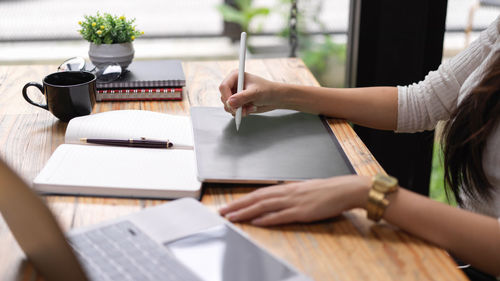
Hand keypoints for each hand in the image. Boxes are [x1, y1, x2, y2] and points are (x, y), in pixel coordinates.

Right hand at [219, 70, 283, 115]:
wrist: (275, 98)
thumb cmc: (268, 90)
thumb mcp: (255, 93)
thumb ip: (242, 97)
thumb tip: (230, 102)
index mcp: (236, 76)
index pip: (223, 87)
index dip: (226, 97)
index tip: (232, 105)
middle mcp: (234, 85)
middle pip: (224, 98)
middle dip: (234, 106)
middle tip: (243, 109)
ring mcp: (236, 95)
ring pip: (228, 106)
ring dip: (239, 110)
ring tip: (250, 108)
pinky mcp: (238, 103)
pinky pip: (233, 111)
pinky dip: (241, 113)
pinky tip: (250, 109)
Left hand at [219, 175, 370, 225]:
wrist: (343, 189)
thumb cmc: (325, 191)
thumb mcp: (303, 190)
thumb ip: (288, 195)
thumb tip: (274, 201)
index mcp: (285, 188)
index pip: (258, 194)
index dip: (241, 200)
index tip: (228, 205)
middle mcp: (286, 193)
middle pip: (256, 199)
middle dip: (237, 206)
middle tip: (222, 212)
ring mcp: (293, 202)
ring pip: (263, 206)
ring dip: (246, 212)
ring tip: (232, 217)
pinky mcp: (302, 212)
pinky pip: (280, 216)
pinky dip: (267, 219)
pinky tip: (256, 222)